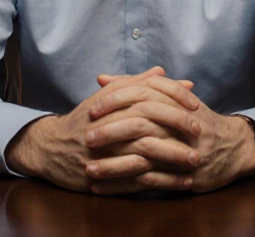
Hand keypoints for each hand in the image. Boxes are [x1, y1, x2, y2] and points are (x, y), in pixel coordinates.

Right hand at [5, 67, 201, 192]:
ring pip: (144, 157)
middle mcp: (107, 128)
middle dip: (177, 132)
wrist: (52, 149)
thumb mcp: (106, 97)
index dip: (174, 102)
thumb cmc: (84, 120)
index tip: (196, 108)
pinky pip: (137, 182)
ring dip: (172, 160)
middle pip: (148, 128)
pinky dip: (161, 183)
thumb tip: (162, 71)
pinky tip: (180, 183)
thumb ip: (134, 83)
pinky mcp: (105, 178)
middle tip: (201, 136)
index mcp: (111, 106)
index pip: (148, 99)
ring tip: (195, 162)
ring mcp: (105, 155)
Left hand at [89, 76, 254, 193]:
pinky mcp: (186, 176)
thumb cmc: (195, 120)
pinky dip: (127, 186)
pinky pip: (153, 183)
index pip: (142, 96)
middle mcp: (181, 126)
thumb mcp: (171, 98)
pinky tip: (106, 188)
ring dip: (114, 166)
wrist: (233, 147)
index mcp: (175, 103)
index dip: (116, 101)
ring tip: (89, 170)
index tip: (92, 110)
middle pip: (141, 125)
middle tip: (87, 139)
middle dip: (111, 133)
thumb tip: (102, 78)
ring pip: (145, 157)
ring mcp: (184, 152)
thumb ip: (136, 86)